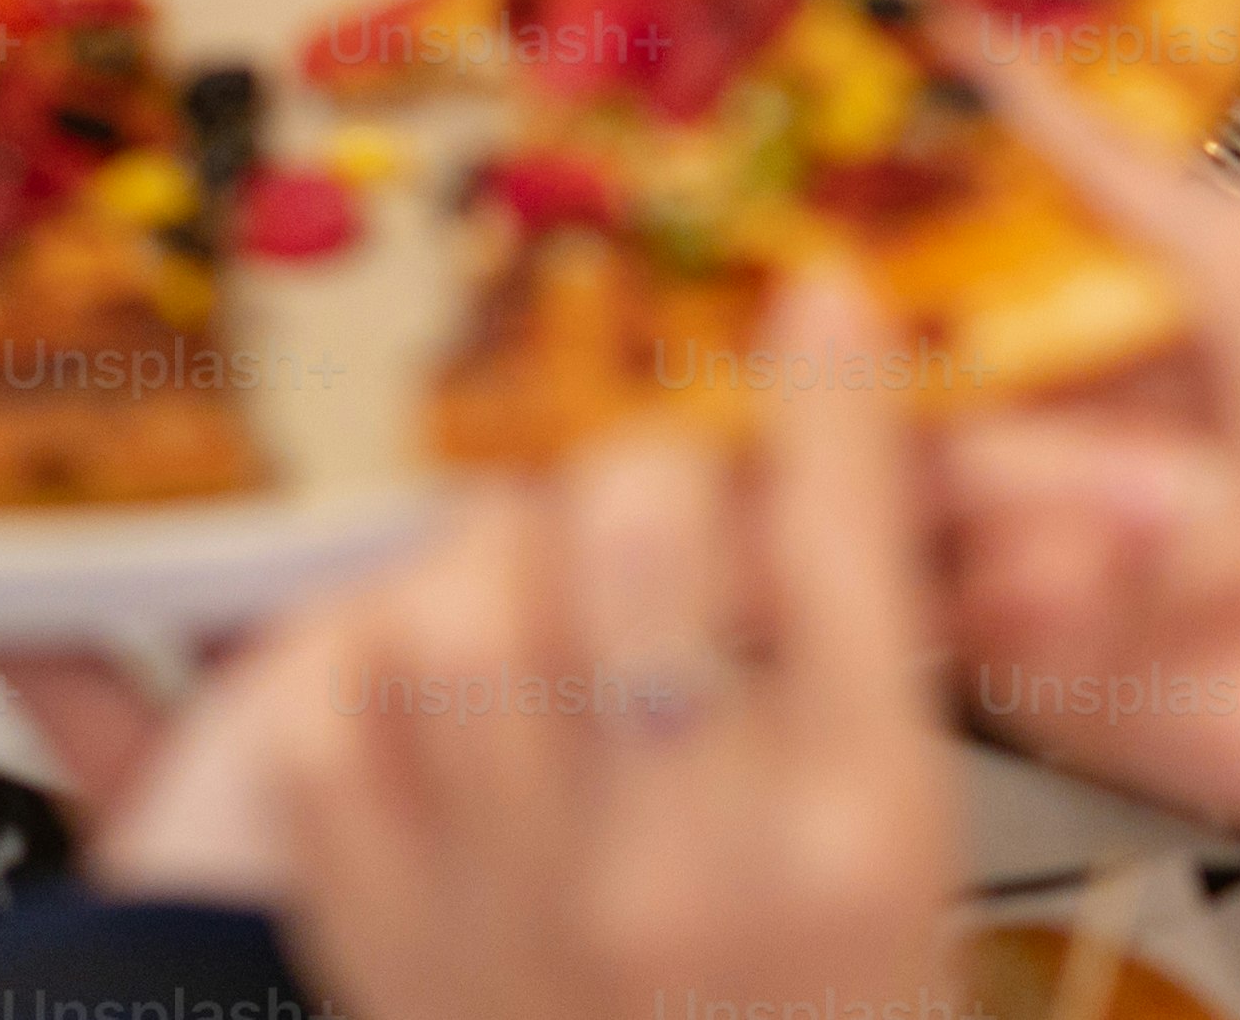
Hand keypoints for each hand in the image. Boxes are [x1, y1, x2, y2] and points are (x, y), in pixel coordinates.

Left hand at [184, 268, 959, 1019]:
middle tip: (659, 507)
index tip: (815, 301)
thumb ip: (862, 676)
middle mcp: (681, 858)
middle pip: (641, 517)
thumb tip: (825, 465)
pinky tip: (430, 710)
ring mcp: (508, 900)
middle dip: (652, 471)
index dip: (827, 386)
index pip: (842, 530)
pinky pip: (329, 717)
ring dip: (497, 556)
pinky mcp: (374, 938)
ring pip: (461, 592)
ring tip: (536, 598)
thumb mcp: (909, 888)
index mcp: (856, 837)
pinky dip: (365, 680)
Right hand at [934, 0, 1239, 1009]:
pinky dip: (1015, 575)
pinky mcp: (1000, 619)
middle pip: (918, 280)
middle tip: (813, 251)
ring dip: (1038, 467)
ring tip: (1169, 503)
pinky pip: (917, 572)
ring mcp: (1037, 489)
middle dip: (874, 280)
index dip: (954, 64)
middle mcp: (1083, 353)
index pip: (1027, 129)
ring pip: (917, 425)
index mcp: (1168, 241)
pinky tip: (1135, 580)